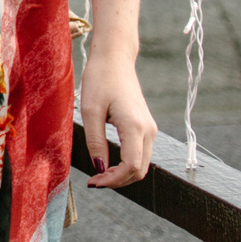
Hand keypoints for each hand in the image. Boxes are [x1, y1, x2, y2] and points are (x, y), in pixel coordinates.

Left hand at [80, 49, 156, 187]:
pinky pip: (140, 153)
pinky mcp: (146, 126)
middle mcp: (148, 131)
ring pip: (142, 164)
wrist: (115, 60)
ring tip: (98, 174)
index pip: (131, 167)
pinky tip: (108, 162)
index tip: (93, 182)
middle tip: (94, 181)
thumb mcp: (90, 110)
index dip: (113, 180)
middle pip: (139, 170)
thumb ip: (95, 141)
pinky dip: (127, 163)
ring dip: (122, 174)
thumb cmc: (99, 80)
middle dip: (118, 180)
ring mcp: (150, 129)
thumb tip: (99, 167)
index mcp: (136, 127)